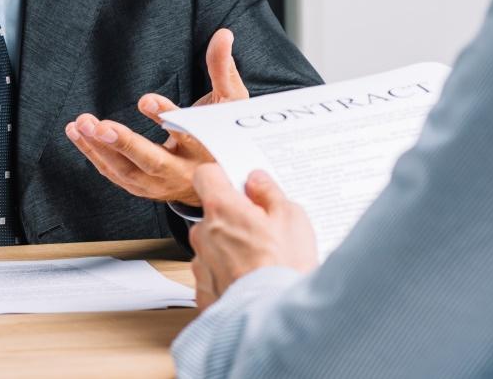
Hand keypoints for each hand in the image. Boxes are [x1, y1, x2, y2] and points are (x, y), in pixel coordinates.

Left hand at [65, 28, 248, 204]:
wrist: (218, 178)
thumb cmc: (222, 132)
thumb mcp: (230, 102)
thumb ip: (223, 68)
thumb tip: (223, 35)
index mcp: (206, 149)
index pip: (187, 134)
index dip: (166, 116)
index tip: (146, 100)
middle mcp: (182, 171)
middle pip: (151, 161)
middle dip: (124, 143)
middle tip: (99, 126)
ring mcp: (159, 184)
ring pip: (126, 170)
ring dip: (100, 148)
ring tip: (81, 124)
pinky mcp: (141, 186)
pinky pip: (114, 172)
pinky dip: (94, 154)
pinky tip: (78, 133)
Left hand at [188, 164, 317, 310]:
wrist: (277, 317)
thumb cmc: (285, 269)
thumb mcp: (291, 217)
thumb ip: (268, 193)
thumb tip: (257, 182)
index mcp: (221, 210)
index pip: (206, 175)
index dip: (222, 176)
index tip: (236, 184)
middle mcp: (203, 235)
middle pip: (212, 215)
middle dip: (233, 219)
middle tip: (262, 231)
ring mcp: (201, 265)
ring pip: (213, 246)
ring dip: (230, 250)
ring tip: (261, 262)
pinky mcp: (204, 292)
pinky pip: (213, 275)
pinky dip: (228, 276)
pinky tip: (252, 281)